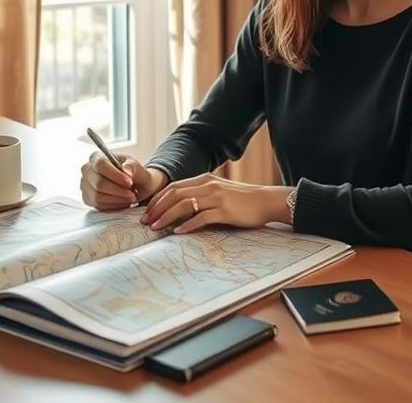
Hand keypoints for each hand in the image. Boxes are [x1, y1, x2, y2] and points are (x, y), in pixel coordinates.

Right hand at [79, 152, 168, 209]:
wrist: (134, 186)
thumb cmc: (133, 174)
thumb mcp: (138, 168)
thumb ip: (133, 167)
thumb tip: (126, 170)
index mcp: (97, 157)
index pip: (100, 164)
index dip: (115, 175)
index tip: (129, 182)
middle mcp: (87, 170)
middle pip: (98, 182)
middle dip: (118, 190)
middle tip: (132, 193)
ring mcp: (85, 185)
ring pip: (98, 196)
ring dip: (117, 199)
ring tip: (130, 197)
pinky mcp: (87, 199)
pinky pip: (99, 205)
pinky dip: (114, 205)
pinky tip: (123, 201)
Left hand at [142, 173, 291, 233]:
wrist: (266, 201)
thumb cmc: (242, 200)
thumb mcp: (219, 191)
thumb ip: (200, 195)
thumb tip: (179, 208)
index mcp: (204, 179)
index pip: (173, 186)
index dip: (158, 199)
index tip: (147, 211)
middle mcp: (208, 185)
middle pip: (174, 194)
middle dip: (156, 208)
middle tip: (145, 221)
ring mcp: (217, 197)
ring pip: (184, 205)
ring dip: (166, 216)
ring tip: (156, 227)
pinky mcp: (225, 211)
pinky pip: (201, 218)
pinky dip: (187, 225)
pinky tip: (177, 232)